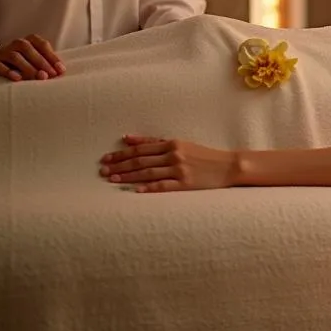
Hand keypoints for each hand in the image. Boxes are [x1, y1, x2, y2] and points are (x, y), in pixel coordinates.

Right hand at [0, 35, 64, 81]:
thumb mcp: (31, 61)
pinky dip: (8, 71)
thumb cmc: (17, 65)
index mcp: (28, 41)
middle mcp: (14, 44)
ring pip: (14, 56)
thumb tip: (60, 73)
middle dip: (41, 62)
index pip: (42, 44)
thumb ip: (44, 64)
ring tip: (37, 78)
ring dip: (27, 67)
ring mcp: (1, 53)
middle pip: (28, 48)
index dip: (52, 56)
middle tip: (50, 76)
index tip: (60, 70)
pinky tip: (17, 79)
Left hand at [99, 134, 236, 192]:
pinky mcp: (186, 184)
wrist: (227, 166)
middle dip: (119, 166)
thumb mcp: (181, 143)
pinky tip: (135, 191)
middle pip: (140, 160)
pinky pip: (163, 186)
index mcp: (172, 143)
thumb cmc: (203, 155)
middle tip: (102, 170)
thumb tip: (128, 139)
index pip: (141, 148)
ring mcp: (180, 170)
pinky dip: (148, 188)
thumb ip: (155, 142)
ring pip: (147, 173)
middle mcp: (174, 155)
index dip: (121, 154)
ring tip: (111, 180)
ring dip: (128, 176)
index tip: (106, 158)